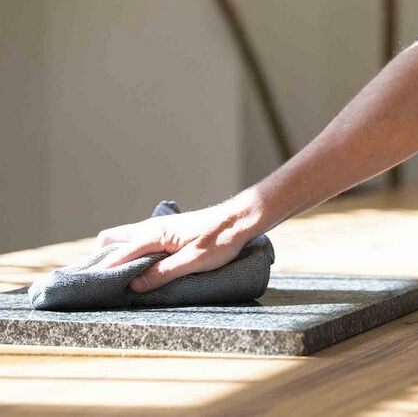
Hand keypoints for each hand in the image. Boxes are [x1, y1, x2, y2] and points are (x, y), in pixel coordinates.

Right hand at [93, 199, 262, 292]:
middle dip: (100, 259)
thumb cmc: (220, 240)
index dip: (102, 271)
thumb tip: (134, 286)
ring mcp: (158, 227)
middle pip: (112, 240)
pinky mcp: (167, 231)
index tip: (89, 287)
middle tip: (98, 281)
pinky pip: (138, 240)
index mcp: (153, 235)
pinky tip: (137, 267)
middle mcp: (150, 228)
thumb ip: (162, 274)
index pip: (118, 254)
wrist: (238, 220)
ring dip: (115, 255)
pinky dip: (129, 252)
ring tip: (114, 278)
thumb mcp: (192, 262)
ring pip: (124, 239)